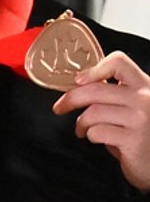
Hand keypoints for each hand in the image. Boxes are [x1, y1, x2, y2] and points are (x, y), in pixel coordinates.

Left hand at [53, 51, 149, 190]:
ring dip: (81, 122)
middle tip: (60, 107)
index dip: (94, 68)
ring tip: (82, 129)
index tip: (78, 80)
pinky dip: (91, 135)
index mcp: (145, 85)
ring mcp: (141, 119)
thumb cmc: (143, 134)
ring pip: (93, 112)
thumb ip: (116, 94)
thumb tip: (81, 84)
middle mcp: (145, 98)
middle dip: (71, 99)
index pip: (119, 62)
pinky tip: (97, 138)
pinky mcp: (134, 139)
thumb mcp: (135, 106)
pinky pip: (97, 131)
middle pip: (95, 90)